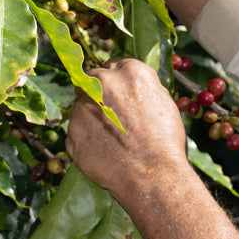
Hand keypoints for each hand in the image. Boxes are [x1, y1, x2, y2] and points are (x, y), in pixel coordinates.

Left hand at [66, 58, 190, 203]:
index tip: (119, 92)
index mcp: (130, 72)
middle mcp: (102, 83)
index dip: (118, 79)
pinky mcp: (72, 131)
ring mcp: (83, 107)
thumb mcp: (164, 103)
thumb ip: (144, 89)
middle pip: (92, 79)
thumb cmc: (166, 141)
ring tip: (112, 138)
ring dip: (92, 116)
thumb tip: (132, 87)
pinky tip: (104, 150)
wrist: (153, 174)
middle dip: (99, 92)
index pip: (115, 64)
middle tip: (111, 113)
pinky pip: (77, 130)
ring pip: (82, 105)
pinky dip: (86, 138)